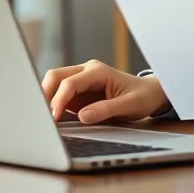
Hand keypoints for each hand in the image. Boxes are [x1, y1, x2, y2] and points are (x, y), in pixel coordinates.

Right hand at [40, 60, 169, 124]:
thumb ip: (106, 110)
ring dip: (48, 100)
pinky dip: (54, 106)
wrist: (149, 93)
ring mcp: (81, 80)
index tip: (54, 118)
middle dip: (46, 95)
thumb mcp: (129, 105)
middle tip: (44, 117)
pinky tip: (55, 120)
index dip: (59, 100)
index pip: (70, 82)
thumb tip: (82, 116)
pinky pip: (60, 95)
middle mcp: (86, 72)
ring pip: (54, 84)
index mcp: (98, 71)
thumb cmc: (142, 96)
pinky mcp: (78, 92)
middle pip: (55, 76)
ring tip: (47, 120)